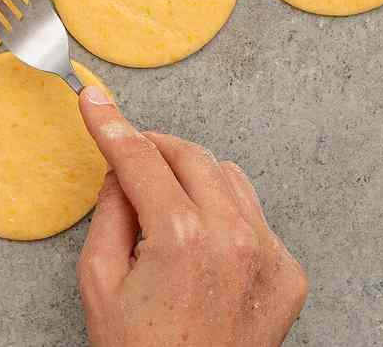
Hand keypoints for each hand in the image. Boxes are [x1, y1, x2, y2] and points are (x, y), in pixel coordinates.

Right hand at [75, 89, 306, 346]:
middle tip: (128, 153)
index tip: (95, 101)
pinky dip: (224, 210)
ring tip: (162, 203)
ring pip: (228, 176)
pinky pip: (254, 215)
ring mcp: (268, 256)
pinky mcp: (288, 274)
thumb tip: (120, 169)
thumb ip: (109, 212)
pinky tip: (198, 237)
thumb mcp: (100, 281)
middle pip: (191, 155)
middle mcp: (234, 239)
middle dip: (155, 147)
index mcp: (182, 238)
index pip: (141, 157)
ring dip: (192, 175)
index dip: (112, 124)